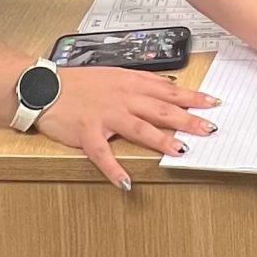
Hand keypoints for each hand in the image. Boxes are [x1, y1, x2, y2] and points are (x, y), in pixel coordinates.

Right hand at [36, 66, 218, 189]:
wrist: (44, 86)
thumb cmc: (79, 82)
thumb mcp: (114, 74)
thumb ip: (141, 81)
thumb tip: (169, 86)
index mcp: (129, 83)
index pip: (168, 90)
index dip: (192, 97)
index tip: (213, 103)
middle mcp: (121, 98)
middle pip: (160, 109)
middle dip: (187, 119)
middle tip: (209, 128)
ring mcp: (105, 115)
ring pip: (139, 128)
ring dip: (162, 140)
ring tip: (181, 151)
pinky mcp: (87, 133)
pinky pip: (102, 154)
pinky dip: (114, 169)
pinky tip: (126, 183)